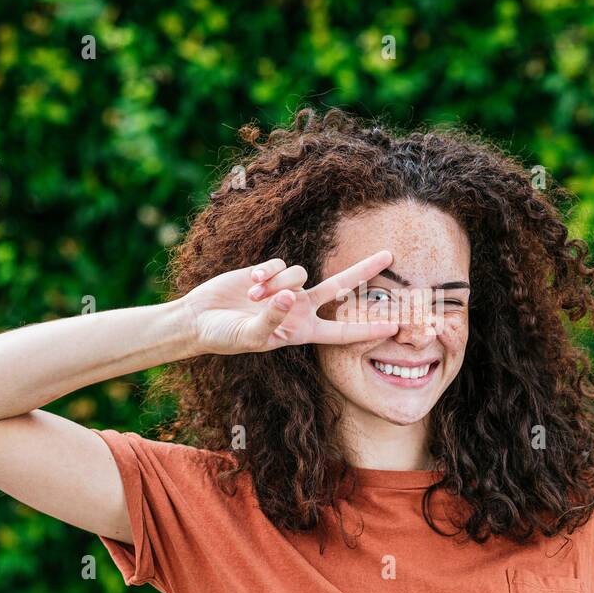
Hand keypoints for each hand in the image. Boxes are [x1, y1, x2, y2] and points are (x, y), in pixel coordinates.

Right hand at [183, 249, 400, 355]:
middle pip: (340, 286)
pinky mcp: (270, 271)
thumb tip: (290, 297)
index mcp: (302, 331)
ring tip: (253, 297)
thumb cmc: (225, 337)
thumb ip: (272, 318)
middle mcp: (300, 308)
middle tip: (390, 255)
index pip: (342, 331)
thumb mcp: (250, 336)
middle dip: (364, 270)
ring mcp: (286, 288)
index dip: (368, 329)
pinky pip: (280, 263)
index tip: (394, 326)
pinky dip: (267, 273)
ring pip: (301, 273)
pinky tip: (250, 282)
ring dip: (278, 283)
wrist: (199, 319)